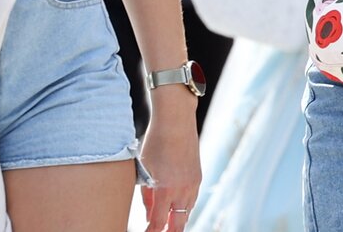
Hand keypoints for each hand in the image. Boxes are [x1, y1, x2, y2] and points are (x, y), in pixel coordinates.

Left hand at [138, 94, 200, 231]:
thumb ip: (146, 195)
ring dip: (177, 221)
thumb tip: (149, 214)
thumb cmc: (155, 142)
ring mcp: (192, 184)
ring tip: (168, 226)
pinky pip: (192, 200)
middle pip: (177, 225)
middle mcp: (181, 190)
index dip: (152, 231)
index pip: (157, 222)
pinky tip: (177, 208)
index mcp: (165, 189)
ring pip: (186, 213)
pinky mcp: (198, 177)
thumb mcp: (144, 169)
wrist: (176, 121)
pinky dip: (184, 207)